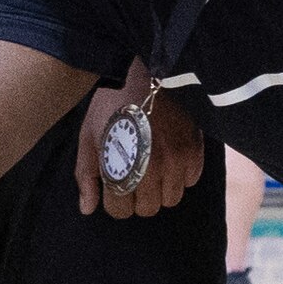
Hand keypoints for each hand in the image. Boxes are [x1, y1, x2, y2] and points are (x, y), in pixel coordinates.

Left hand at [74, 62, 202, 217]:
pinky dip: (180, 175)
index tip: (115, 184)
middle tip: (132, 176)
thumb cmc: (112, 104)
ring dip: (160, 189)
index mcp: (121, 168)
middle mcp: (151, 170)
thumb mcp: (89, 136)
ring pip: (171, 199)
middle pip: (148, 209)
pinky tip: (168, 156)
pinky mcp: (195, 151)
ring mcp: (176, 162)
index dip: (114, 201)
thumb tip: (87, 209)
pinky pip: (190, 181)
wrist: (148, 72)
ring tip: (151, 166)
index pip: (120, 210)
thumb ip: (87, 175)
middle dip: (137, 197)